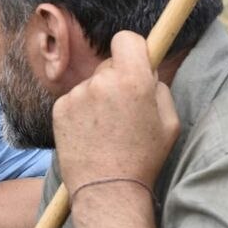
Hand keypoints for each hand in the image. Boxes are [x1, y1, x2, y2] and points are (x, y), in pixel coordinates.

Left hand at [52, 31, 180, 191]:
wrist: (107, 188)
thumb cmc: (144, 157)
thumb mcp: (169, 121)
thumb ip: (158, 88)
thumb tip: (147, 70)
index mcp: (133, 79)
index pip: (126, 38)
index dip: (132, 49)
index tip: (135, 62)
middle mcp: (101, 81)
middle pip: (109, 65)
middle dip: (117, 79)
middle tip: (124, 110)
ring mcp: (76, 94)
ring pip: (91, 85)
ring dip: (98, 98)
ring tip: (106, 129)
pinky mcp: (58, 108)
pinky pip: (74, 100)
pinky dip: (81, 112)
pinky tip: (90, 134)